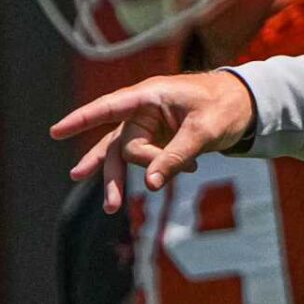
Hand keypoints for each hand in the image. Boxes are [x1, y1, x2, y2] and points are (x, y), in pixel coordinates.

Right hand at [51, 72, 254, 214]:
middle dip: (111, 171)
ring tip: (113, 207)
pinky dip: (158, 170)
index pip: (109, 107)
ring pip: (124, 154)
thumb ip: (176, 155)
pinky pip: (147, 159)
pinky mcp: (157, 138)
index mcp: (150, 95)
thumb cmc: (225, 107)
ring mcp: (148, 125)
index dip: (82, 119)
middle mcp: (142, 109)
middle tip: (102, 195)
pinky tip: (180, 174)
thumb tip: (151, 184)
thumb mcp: (204, 131)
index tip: (56, 131)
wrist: (247, 104)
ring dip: (122, 178)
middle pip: (118, 142)